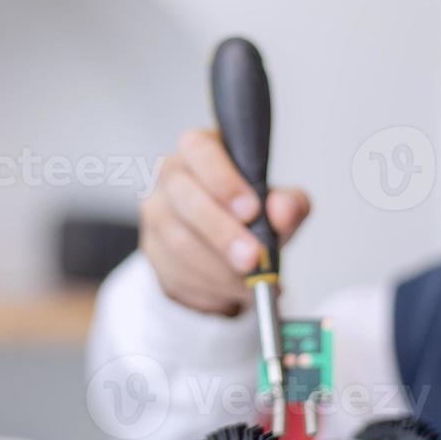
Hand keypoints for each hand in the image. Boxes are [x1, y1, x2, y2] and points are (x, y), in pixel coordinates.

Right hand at [139, 129, 310, 315]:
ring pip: (178, 242)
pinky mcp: (153, 250)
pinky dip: (209, 287)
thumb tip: (284, 211)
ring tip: (250, 282)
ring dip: (218, 268)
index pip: (200, 151)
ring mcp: (157, 213)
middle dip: (222, 233)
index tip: (252, 210)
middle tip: (253, 258)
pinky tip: (231, 289)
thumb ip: (288, 203)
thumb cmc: (251, 212)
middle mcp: (171, 176)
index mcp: (200, 150)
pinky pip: (175, 272)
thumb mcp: (278, 203)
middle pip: (185, 199)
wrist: (228, 246)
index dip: (224, 181)